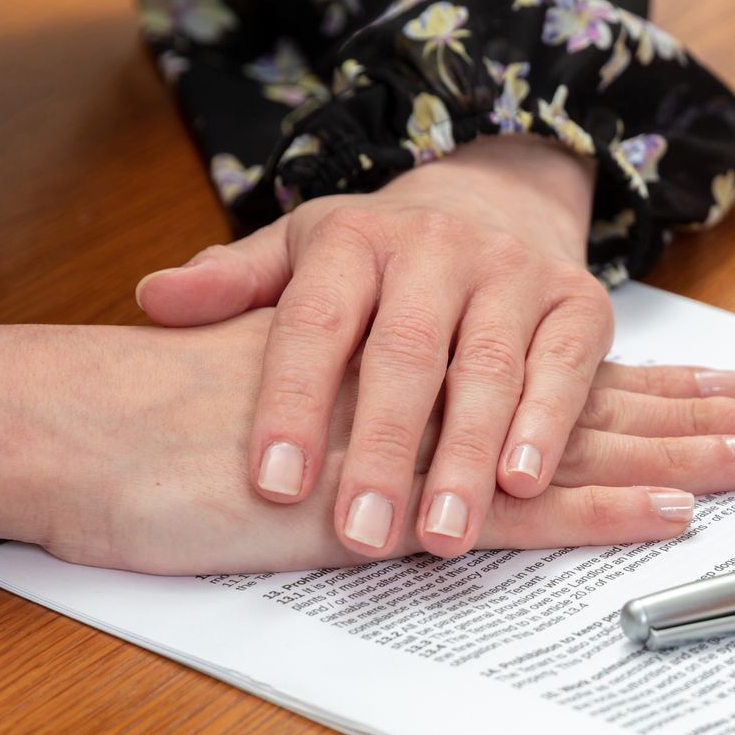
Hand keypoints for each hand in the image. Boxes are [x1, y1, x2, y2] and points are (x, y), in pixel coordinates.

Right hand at [0, 310, 734, 573]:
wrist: (89, 433)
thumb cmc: (171, 439)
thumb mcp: (290, 430)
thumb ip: (359, 436)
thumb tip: (411, 473)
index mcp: (426, 385)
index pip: (558, 383)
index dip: (649, 386)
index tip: (726, 387)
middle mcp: (444, 406)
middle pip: (598, 408)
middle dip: (701, 417)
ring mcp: (432, 453)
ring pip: (586, 448)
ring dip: (688, 455)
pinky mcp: (406, 506)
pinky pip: (530, 509)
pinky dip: (607, 506)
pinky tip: (676, 511)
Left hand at [135, 136, 679, 558]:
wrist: (499, 198)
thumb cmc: (387, 257)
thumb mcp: (303, 253)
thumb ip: (234, 284)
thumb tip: (154, 301)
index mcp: (354, 242)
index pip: (314, 325)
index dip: (292, 406)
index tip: (272, 485)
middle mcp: (437, 250)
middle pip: (406, 357)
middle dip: (384, 453)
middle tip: (361, 536)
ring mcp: (513, 275)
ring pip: (490, 372)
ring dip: (466, 460)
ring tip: (442, 536)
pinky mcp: (580, 304)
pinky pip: (565, 370)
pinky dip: (547, 428)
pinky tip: (524, 486)